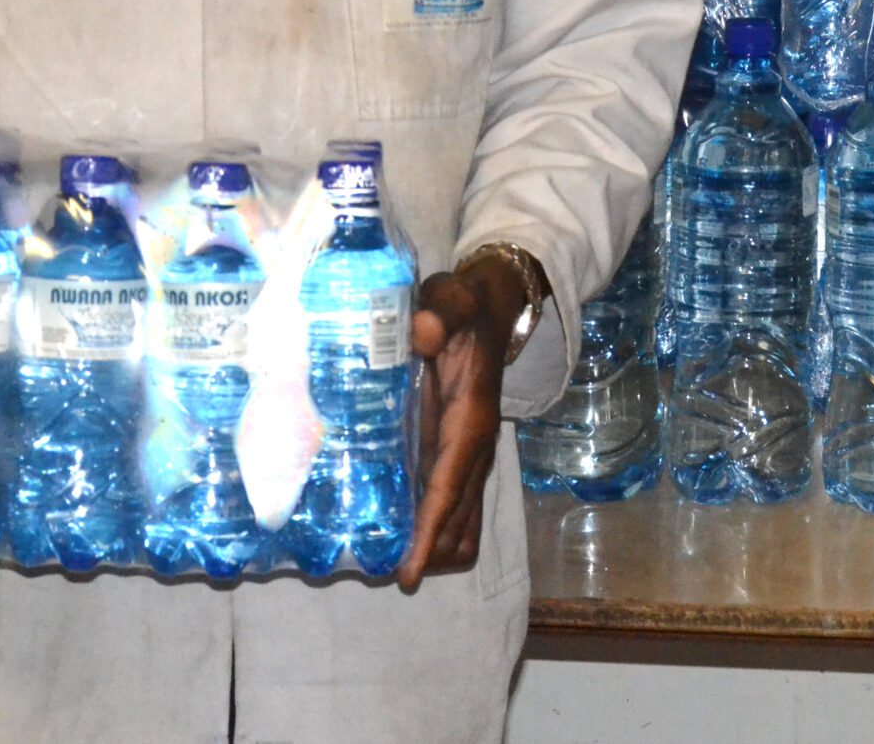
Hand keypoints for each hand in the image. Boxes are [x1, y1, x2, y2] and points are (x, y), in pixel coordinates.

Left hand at [396, 253, 543, 591]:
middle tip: (382, 574)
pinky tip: (399, 538)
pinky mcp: (458, 455)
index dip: (430, 531)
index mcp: (471, 421)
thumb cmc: (464, 308)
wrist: (492, 310)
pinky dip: (433, 531)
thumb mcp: (452, 299)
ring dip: (433, 549)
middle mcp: (475, 449)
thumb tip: (424, 334)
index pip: (448, 487)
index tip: (410, 573)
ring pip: (460, 523)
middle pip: (457, 521)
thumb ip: (440, 312)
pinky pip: (452, 507)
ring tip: (387, 565)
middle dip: (428, 554)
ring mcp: (469, 457)